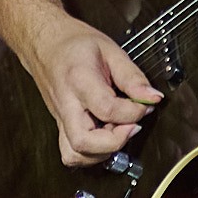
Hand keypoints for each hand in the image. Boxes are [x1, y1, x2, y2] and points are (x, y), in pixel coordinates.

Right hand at [18, 12, 162, 166]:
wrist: (45, 43)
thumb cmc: (74, 44)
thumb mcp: (110, 50)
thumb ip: (132, 76)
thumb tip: (152, 97)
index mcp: (79, 80)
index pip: (107, 109)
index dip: (133, 111)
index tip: (146, 104)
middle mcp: (66, 104)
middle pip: (83, 142)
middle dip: (114, 142)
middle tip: (131, 125)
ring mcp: (60, 118)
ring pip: (74, 154)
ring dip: (102, 152)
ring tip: (117, 130)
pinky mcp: (60, 126)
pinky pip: (71, 153)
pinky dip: (91, 154)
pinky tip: (104, 135)